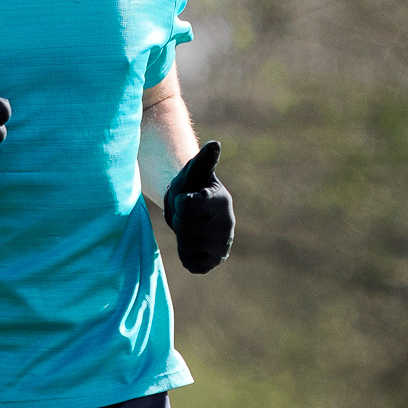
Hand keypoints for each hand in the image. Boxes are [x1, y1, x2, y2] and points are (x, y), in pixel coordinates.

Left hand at [163, 140, 234, 272]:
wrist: (192, 209)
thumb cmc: (191, 186)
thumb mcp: (194, 171)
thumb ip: (203, 159)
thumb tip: (214, 144)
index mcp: (221, 200)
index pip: (185, 206)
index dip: (179, 203)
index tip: (187, 198)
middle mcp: (227, 224)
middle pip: (184, 228)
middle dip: (179, 220)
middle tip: (187, 214)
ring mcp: (223, 244)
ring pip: (187, 246)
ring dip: (182, 237)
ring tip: (190, 227)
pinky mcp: (216, 260)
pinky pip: (192, 263)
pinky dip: (186, 254)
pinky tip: (193, 243)